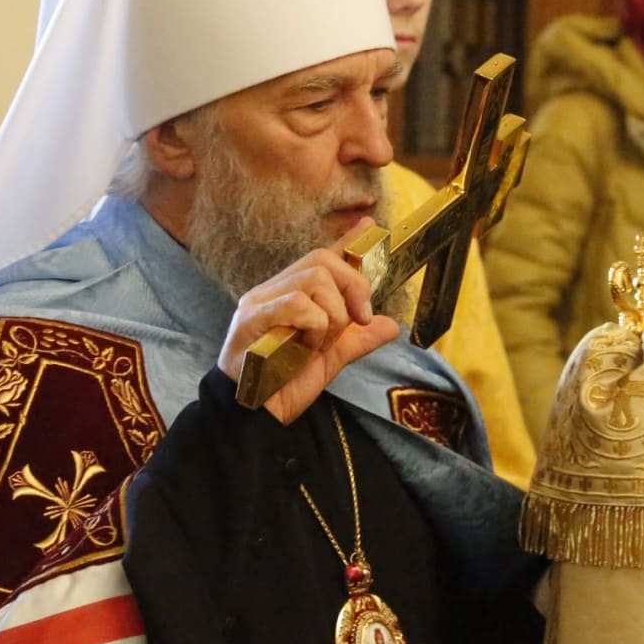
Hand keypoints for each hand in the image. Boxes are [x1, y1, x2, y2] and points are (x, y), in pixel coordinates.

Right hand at [218, 220, 400, 424]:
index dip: (346, 242)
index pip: (320, 259)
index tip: (369, 226)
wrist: (254, 417)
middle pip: (321, 260)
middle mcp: (273, 291)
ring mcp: (261, 301)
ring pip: (314, 279)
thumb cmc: (283, 386)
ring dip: (332, 316)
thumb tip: (391, 325)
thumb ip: (357, 340)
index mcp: (291, 296)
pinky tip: (304, 348)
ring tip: (319, 345)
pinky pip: (297, 304)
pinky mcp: (252, 317)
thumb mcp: (330, 360)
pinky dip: (314, 326)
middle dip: (353, 286)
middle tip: (361, 320)